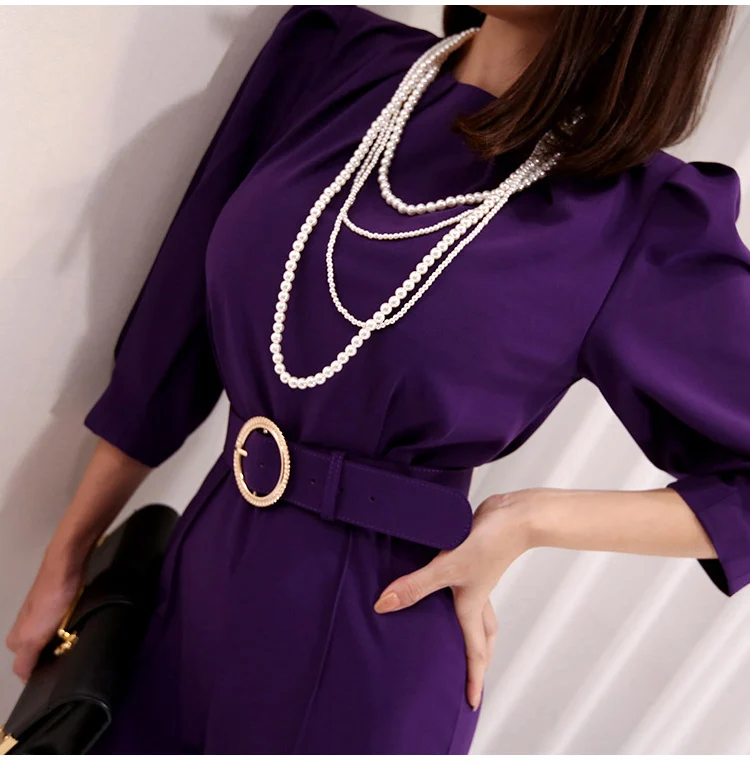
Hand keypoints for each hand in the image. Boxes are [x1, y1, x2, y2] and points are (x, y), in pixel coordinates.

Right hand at [6, 546, 84, 681]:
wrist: (67, 568)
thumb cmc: (49, 603)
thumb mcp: (32, 637)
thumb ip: (25, 661)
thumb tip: (25, 679)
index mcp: (16, 639)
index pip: (26, 667)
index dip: (41, 673)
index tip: (59, 674)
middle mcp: (26, 629)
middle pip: (40, 655)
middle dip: (54, 658)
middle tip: (71, 659)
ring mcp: (43, 617)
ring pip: (54, 640)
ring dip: (64, 644)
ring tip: (77, 645)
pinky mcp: (59, 607)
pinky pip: (65, 627)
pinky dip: (72, 631)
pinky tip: (81, 631)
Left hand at [372, 489, 543, 709]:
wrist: (515, 515)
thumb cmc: (489, 542)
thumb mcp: (448, 566)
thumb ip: (416, 586)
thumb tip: (384, 606)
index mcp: (472, 606)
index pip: (474, 652)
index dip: (473, 679)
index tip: (473, 704)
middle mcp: (477, 596)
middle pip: (482, 637)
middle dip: (478, 661)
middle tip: (472, 679)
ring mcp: (477, 577)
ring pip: (478, 614)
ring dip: (473, 630)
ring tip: (459, 638)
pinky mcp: (474, 558)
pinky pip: (467, 586)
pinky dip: (461, 596)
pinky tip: (446, 582)